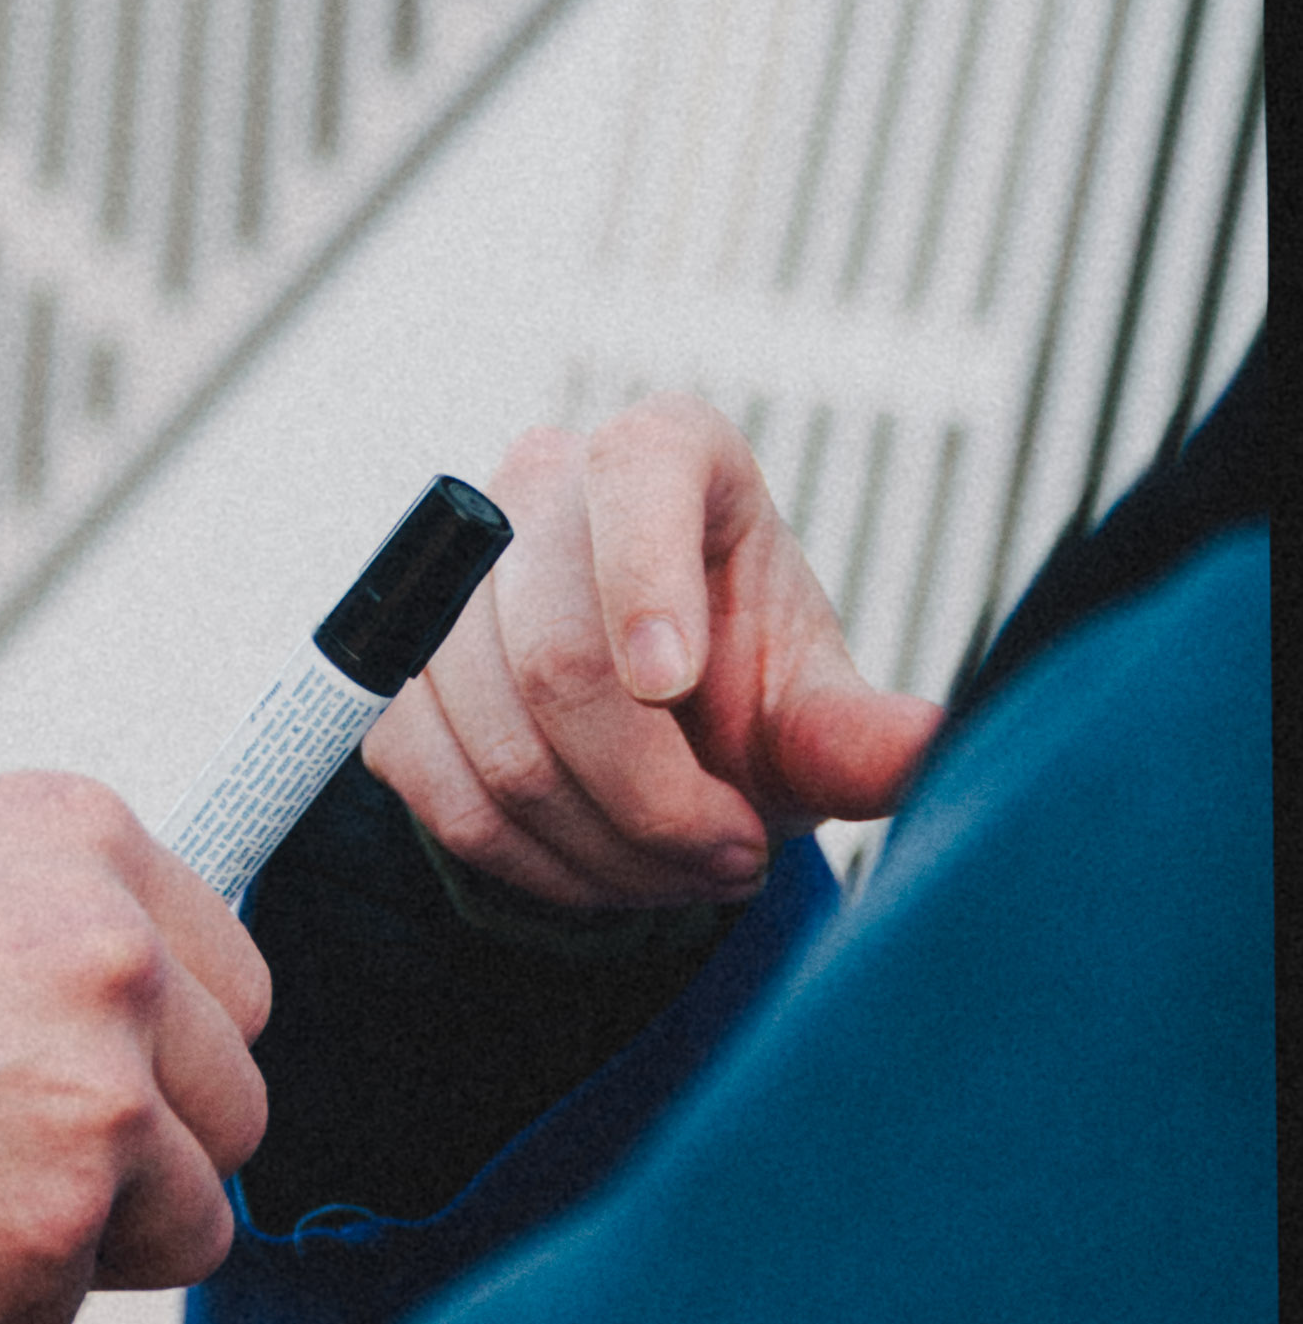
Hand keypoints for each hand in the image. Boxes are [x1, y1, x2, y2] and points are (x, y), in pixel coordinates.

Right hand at [0, 777, 270, 1323]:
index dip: (157, 1054)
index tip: (76, 1084)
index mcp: (75, 834)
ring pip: (187, 1221)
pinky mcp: (57, 1223)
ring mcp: (97, 1085)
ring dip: (72, 1239)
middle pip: (235, 1104)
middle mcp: (112, 944)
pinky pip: (70, 1308)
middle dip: (139, 1157)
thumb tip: (133, 1015)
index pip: (229, 977)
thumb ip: (32, 928)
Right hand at [363, 399, 943, 916]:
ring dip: (600, 850)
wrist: (651, 720)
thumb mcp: (813, 701)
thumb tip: (936, 752)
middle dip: (652, 800)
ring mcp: (445, 573)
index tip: (675, 687)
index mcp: (663, 452)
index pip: (636, 477)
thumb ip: (859, 733)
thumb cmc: (742, 684)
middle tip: (733, 859)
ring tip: (680, 871)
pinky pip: (435, 785)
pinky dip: (527, 859)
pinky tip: (596, 866)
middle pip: (557, 659)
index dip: (644, 581)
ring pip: (497, 743)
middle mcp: (539, 484)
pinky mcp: (388, 666)